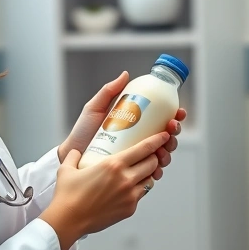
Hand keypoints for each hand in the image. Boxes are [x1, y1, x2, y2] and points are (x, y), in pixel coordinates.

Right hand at [40, 131, 169, 249]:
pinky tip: (130, 188)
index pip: (145, 148)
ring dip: (148, 174)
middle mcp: (126, 179)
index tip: (164, 136)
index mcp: (114, 164)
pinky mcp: (130, 209)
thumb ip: (74, 155)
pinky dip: (139, 189)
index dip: (157, 140)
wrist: (68, 220)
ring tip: (140, 171)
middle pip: (152, 163)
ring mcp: (130, 195)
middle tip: (149, 154)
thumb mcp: (68, 168)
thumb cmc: (67, 194)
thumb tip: (76, 151)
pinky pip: (141, 195)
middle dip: (154, 157)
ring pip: (150, 180)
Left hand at [59, 71, 186, 180]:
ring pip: (163, 155)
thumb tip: (125, 74)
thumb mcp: (95, 109)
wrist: (71, 156)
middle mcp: (141, 141)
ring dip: (168, 152)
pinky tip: (155, 169)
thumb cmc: (82, 132)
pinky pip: (151, 174)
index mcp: (138, 125)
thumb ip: (108, 91)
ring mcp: (138, 158)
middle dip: (175, 133)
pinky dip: (157, 172)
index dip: (175, 115)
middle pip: (168, 137)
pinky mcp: (133, 174)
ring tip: (162, 150)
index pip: (162, 119)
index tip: (177, 113)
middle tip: (170, 128)